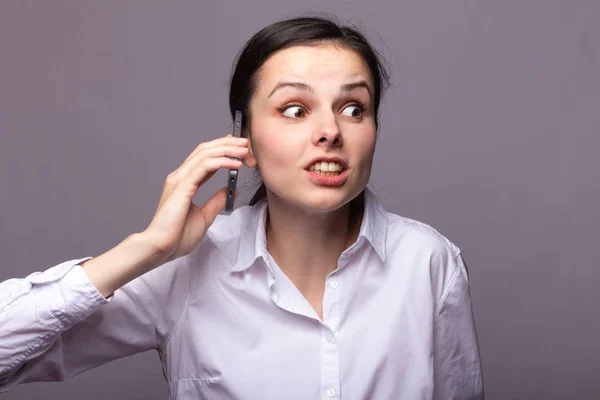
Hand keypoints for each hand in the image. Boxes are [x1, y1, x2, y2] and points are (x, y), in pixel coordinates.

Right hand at [143, 135, 248, 262]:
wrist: (161, 248)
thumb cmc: (177, 236)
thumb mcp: (204, 216)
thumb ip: (216, 201)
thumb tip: (231, 190)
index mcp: (184, 183)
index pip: (204, 158)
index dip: (221, 149)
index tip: (238, 148)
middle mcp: (180, 177)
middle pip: (205, 151)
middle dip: (226, 144)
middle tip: (245, 143)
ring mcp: (179, 180)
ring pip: (205, 154)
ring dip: (227, 149)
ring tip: (244, 149)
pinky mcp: (182, 186)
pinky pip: (205, 166)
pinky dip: (222, 161)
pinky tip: (235, 163)